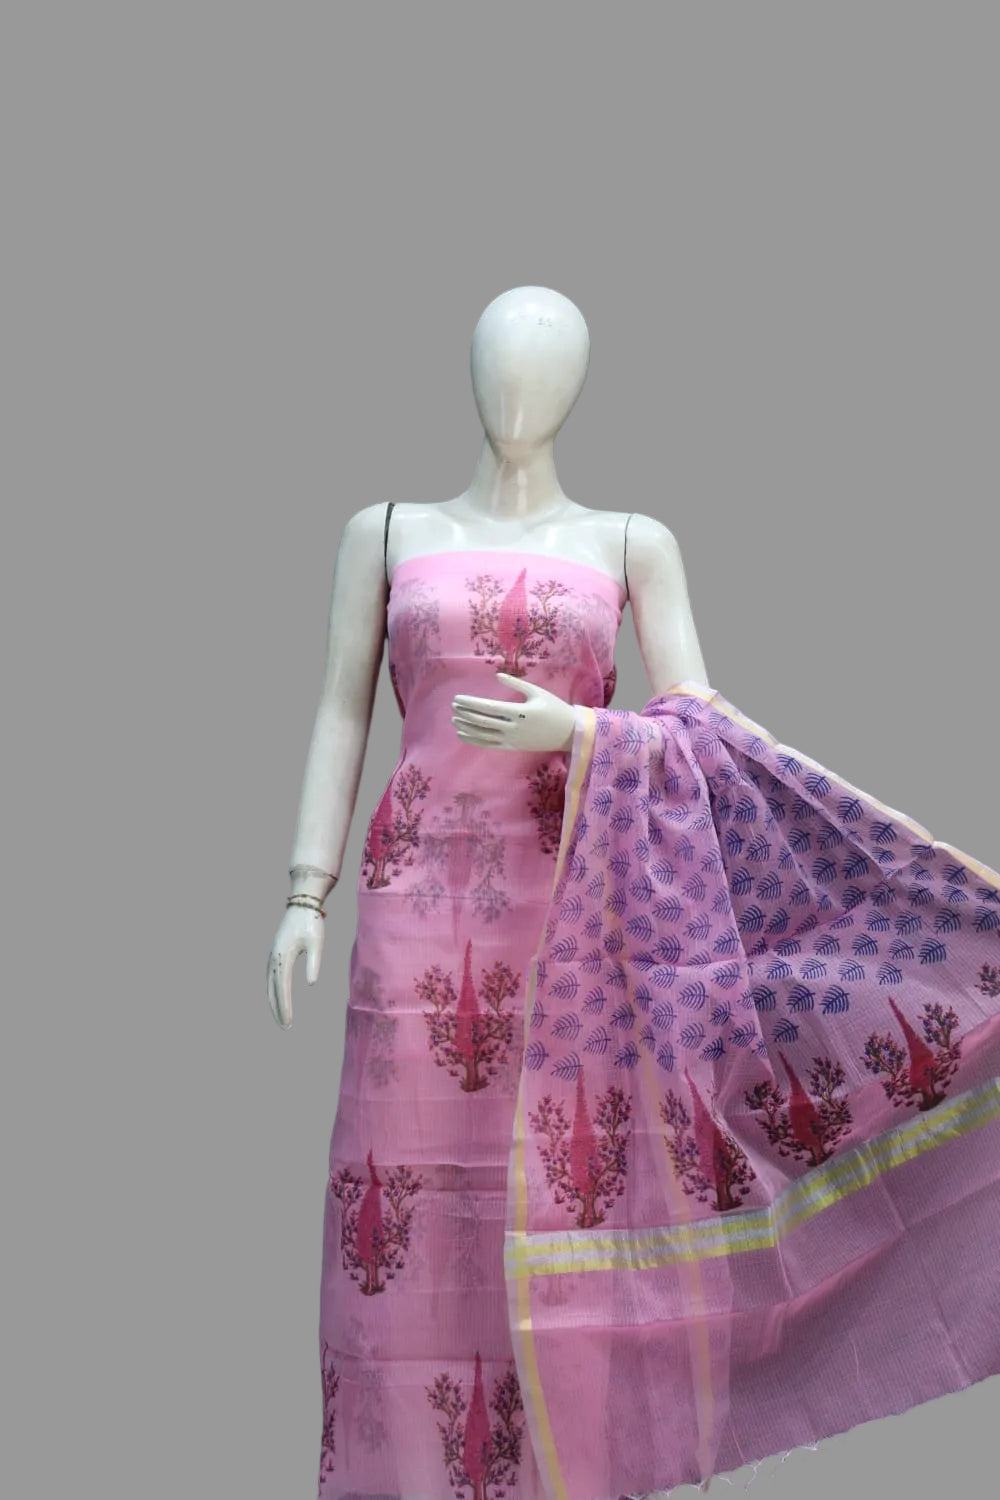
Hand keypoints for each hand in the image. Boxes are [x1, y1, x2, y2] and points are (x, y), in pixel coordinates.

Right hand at [266, 907, 324, 1029]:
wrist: (302, 904)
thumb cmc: (311, 923)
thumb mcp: (317, 943)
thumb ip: (313, 963)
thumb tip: (311, 984)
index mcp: (283, 956)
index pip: (282, 988)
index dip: (285, 1007)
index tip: (288, 1022)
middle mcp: (273, 958)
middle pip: (272, 990)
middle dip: (278, 1009)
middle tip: (285, 1027)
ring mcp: (272, 955)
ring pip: (269, 984)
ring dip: (274, 1001)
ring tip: (281, 1018)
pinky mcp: (275, 952)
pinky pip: (270, 977)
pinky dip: (272, 990)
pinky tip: (277, 997)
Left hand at [451, 671, 577, 752]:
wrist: (569, 733)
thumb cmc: (555, 709)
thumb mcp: (537, 692)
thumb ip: (516, 684)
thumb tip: (498, 675)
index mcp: (519, 712)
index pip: (488, 708)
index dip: (471, 703)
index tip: (458, 699)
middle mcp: (513, 728)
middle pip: (482, 721)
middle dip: (465, 714)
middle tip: (453, 706)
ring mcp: (512, 740)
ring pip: (483, 735)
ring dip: (467, 728)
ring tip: (454, 720)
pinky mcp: (512, 747)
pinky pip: (489, 745)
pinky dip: (475, 740)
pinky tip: (463, 735)